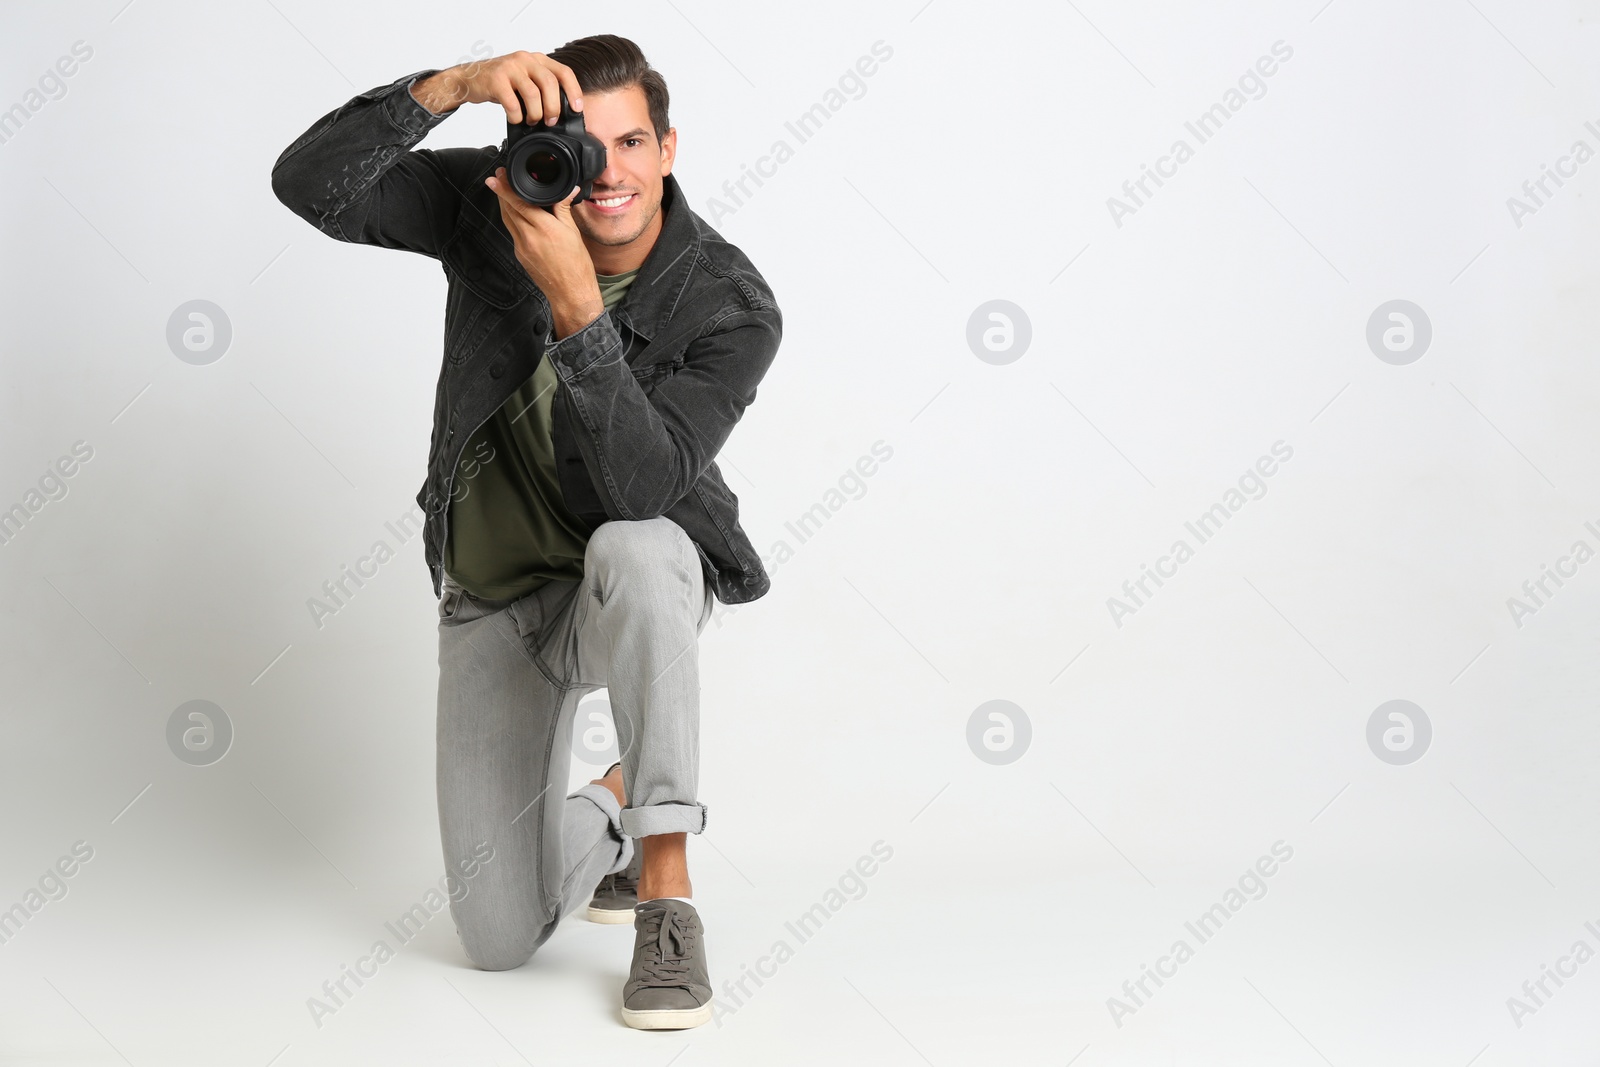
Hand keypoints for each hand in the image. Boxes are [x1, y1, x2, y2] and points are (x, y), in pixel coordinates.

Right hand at [415, 50, 583, 124]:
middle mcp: (525, 59)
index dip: (574, 91)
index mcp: (537, 59)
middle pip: (550, 84)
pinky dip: (517, 116)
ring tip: (531, 120)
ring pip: (533, 94)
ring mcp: (510, 67)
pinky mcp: (496, 79)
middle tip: (550, 122)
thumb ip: (542, 88)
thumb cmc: (500, 83)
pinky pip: (513, 103)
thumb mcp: (525, 80)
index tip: (577, 109)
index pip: (564, 72)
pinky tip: (515, 118)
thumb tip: (561, 113)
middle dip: (554, 108)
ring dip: (535, 114)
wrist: (469, 79)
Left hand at [484, 169, 603, 337]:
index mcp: (543, 229)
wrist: (571, 293)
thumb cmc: (576, 266)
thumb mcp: (573, 233)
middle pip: (508, 210)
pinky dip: (512, 220)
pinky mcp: (520, 255)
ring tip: (504, 192)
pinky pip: (513, 233)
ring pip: (508, 221)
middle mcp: (528, 238)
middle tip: (497, 178)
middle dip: (501, 193)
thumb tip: (567, 190)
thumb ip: (564, 208)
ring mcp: (522, 248)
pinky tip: (517, 215)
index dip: (505, 188)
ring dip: (504, 205)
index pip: (519, 203)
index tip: (496, 177)